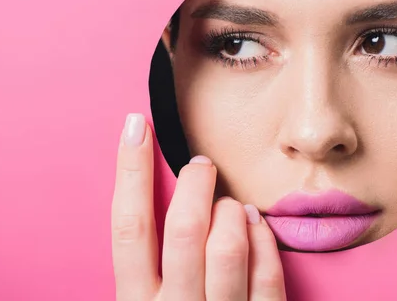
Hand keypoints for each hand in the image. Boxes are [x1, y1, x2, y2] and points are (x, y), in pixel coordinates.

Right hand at [111, 113, 286, 299]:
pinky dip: (263, 237)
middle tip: (201, 167)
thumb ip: (151, 261)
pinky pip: (266, 272)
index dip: (131, 170)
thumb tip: (169, 193)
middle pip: (184, 228)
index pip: (130, 226)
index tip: (137, 126)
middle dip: (195, 184)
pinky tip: (255, 222)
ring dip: (231, 212)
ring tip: (231, 204)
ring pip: (228, 246)